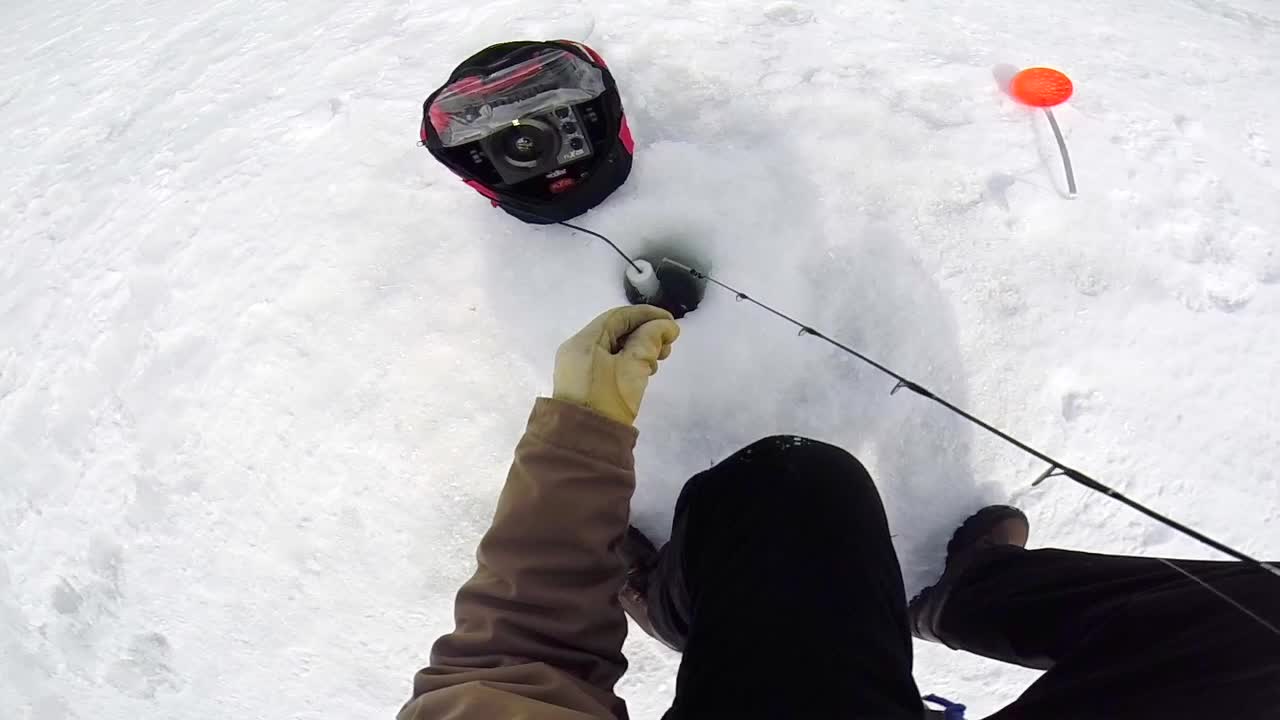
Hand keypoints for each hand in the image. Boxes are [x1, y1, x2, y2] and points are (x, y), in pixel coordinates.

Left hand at [553, 305, 680, 425]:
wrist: (585, 444)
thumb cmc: (608, 400)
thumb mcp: (633, 366)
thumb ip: (650, 340)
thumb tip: (665, 326)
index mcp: (583, 341)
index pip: (618, 317)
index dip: (647, 315)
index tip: (671, 323)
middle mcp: (577, 350)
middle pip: (615, 331)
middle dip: (645, 334)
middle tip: (668, 345)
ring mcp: (579, 368)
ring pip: (614, 348)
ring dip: (639, 349)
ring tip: (659, 360)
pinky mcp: (585, 384)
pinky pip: (609, 363)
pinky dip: (629, 362)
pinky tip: (645, 372)